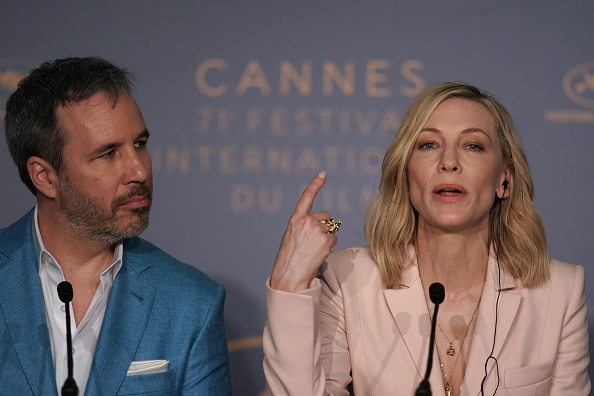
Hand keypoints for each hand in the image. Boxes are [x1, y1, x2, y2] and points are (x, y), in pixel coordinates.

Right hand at [270, 172, 338, 291]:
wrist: (289, 276)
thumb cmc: (289, 260)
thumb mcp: (291, 237)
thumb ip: (304, 227)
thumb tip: (324, 224)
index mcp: (295, 219)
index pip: (306, 197)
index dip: (315, 184)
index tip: (323, 174)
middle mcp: (306, 221)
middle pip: (326, 216)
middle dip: (325, 226)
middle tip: (315, 242)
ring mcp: (316, 230)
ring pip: (331, 229)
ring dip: (327, 239)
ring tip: (314, 251)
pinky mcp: (326, 240)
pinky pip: (334, 239)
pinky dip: (330, 247)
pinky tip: (319, 254)